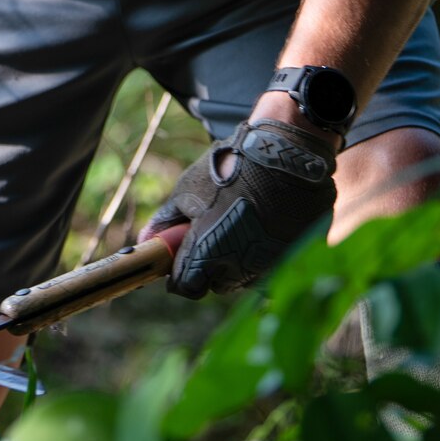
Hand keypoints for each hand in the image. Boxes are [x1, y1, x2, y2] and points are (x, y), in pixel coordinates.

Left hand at [138, 118, 337, 298]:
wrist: (284, 153)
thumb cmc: (229, 169)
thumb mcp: (187, 191)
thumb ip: (165, 222)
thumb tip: (145, 239)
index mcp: (207, 254)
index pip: (186, 287)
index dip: (179, 275)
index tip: (180, 260)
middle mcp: (238, 267)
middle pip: (216, 284)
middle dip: (208, 268)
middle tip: (210, 237)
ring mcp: (269, 264)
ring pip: (244, 277)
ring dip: (237, 261)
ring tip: (238, 225)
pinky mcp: (294, 257)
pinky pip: (271, 266)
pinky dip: (262, 253)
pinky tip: (261, 226)